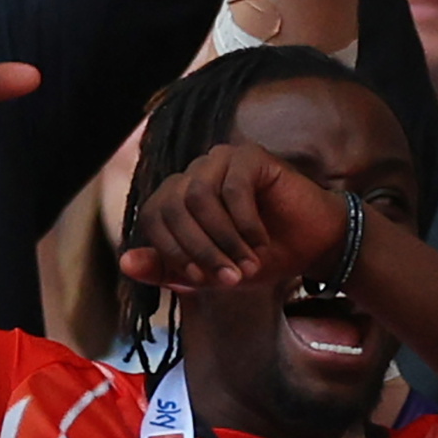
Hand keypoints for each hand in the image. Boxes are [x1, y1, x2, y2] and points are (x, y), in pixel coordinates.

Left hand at [117, 140, 353, 291]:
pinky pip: (233, 188)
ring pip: (199, 196)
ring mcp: (221, 160)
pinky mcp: (250, 155)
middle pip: (173, 206)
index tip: (201, 281)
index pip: (152, 218)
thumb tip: (125, 262)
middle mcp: (195, 173)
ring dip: (223, 238)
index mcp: (178, 197)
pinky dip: (245, 223)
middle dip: (199, 249)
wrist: (312, 246)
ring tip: (248, 263)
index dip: (172, 252)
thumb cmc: (260, 257)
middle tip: (230, 278)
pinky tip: (261, 242)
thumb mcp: (208, 274)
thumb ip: (167, 270)